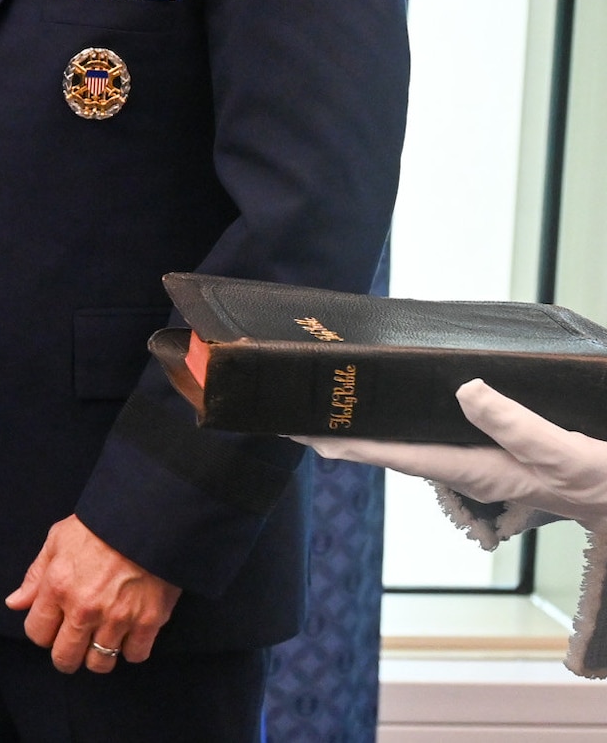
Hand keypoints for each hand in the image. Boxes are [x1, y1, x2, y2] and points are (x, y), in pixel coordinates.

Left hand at [4, 515, 180, 673]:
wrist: (145, 520)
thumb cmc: (97, 527)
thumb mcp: (56, 541)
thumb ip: (35, 576)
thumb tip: (14, 603)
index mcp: (58, 588)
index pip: (37, 633)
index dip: (42, 632)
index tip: (52, 626)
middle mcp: (84, 610)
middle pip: (65, 658)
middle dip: (65, 655)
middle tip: (74, 644)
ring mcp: (117, 619)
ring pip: (100, 663)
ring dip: (98, 656)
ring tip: (101, 639)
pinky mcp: (148, 622)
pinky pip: (135, 656)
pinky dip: (131, 649)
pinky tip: (128, 633)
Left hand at [302, 380, 606, 531]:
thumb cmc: (600, 480)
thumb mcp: (560, 451)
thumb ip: (515, 424)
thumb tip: (463, 390)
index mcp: (474, 469)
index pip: (394, 454)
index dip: (345, 443)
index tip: (302, 432)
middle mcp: (468, 465)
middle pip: (391, 447)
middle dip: (346, 432)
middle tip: (296, 413)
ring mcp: (481, 459)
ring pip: (411, 439)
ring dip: (372, 424)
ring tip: (331, 404)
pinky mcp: (498, 447)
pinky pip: (440, 430)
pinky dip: (408, 415)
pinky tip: (395, 403)